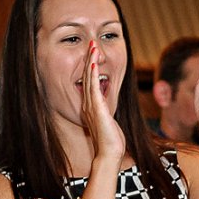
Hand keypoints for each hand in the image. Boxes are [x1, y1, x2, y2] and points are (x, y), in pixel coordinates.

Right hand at [78, 45, 126, 176]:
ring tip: (92, 47)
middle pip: (87, 77)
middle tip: (91, 44)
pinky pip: (93, 88)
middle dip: (89, 59)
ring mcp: (91, 106)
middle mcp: (88, 104)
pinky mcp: (97, 109)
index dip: (91, 67)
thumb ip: (106, 111)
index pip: (89, 82)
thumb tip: (107, 105)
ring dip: (91, 62)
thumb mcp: (108, 121)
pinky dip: (94, 75)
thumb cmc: (110, 141)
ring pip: (90, 79)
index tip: (93, 54)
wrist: (109, 153)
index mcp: (90, 107)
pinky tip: (94, 63)